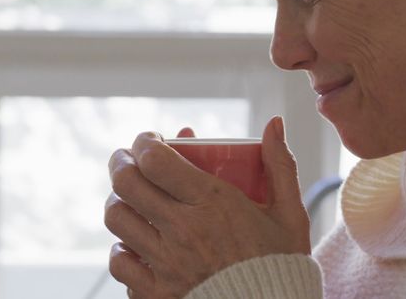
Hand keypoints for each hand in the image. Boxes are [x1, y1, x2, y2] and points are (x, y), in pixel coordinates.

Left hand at [104, 116, 310, 297]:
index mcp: (213, 202)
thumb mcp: (289, 214)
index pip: (155, 159)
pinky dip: (123, 249)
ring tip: (131, 200)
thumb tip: (275, 123)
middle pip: (126, 182)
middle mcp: (183, 229)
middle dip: (121, 162)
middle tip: (129, 161)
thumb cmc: (280, 265)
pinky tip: (136, 244)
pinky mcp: (157, 293)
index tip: (150, 140)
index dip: (143, 142)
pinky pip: (120, 262)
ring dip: (119, 202)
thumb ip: (280, 165)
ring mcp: (166, 263)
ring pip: (117, 218)